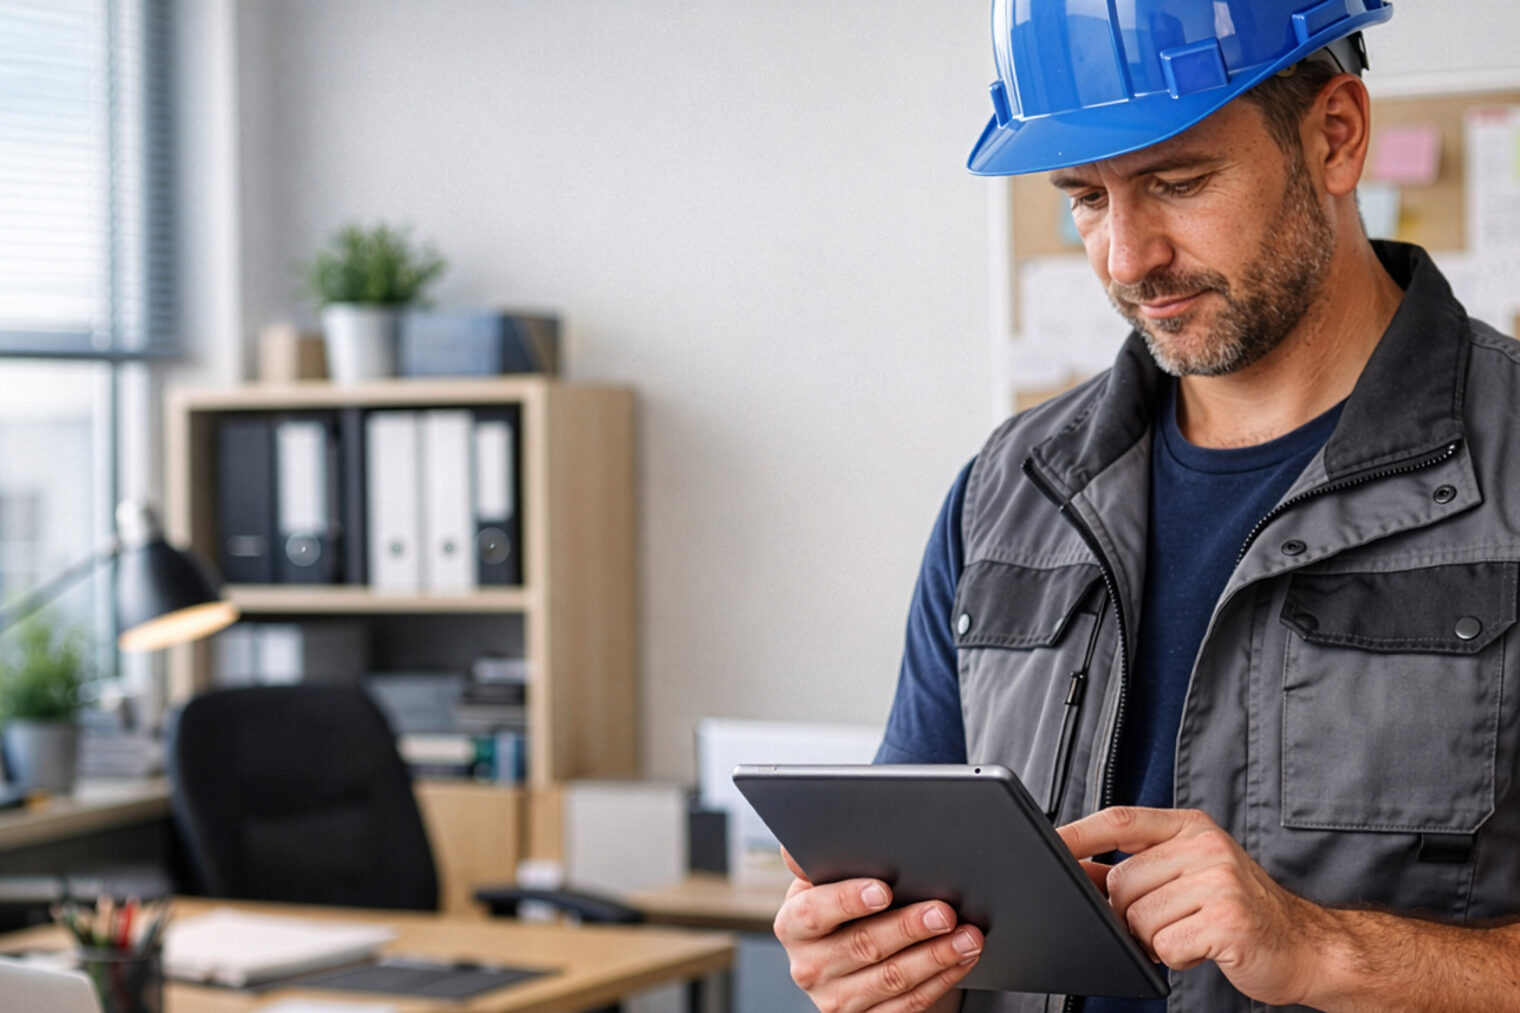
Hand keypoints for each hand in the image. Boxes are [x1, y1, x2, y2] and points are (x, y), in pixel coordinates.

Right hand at [772, 847, 983, 1012]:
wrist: (847, 959)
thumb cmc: (841, 909)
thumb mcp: (823, 884)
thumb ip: (820, 863)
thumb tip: (798, 846)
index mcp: (793, 926)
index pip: (815, 913)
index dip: (848, 900)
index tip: (885, 889)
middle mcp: (809, 967)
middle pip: (862, 946)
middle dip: (908, 927)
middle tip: (944, 911)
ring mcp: (837, 1000)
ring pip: (892, 979)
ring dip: (936, 956)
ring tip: (967, 935)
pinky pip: (909, 1004)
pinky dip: (942, 978)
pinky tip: (962, 958)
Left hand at [1058, 807, 1338, 1006]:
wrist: (1307, 947)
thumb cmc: (1239, 910)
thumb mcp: (1190, 872)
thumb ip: (1138, 865)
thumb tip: (1075, 871)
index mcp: (1191, 827)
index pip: (1119, 820)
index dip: (1077, 834)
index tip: (1046, 845)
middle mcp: (1206, 846)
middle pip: (1120, 881)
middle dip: (1127, 913)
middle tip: (1163, 923)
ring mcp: (1220, 882)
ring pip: (1138, 917)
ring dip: (1153, 939)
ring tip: (1187, 934)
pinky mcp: (1228, 920)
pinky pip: (1165, 945)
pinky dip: (1174, 957)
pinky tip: (1201, 949)